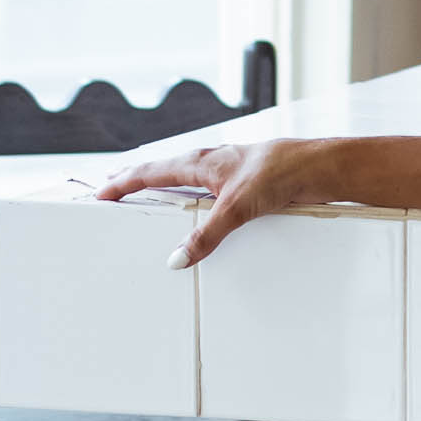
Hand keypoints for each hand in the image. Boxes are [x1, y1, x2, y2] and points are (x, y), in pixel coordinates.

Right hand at [93, 134, 328, 266]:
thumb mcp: (237, 208)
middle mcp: (211, 162)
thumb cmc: (280, 172)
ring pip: (186, 175)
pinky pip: (208, 185)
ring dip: (164, 183)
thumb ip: (207, 235)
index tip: (101, 194)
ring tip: (149, 192)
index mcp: (201, 162)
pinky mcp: (245, 180)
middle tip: (114, 187)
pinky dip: (192, 192)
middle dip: (137, 179)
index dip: (124, 184)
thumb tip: (177, 259)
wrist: (318, 165)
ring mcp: (228, 169)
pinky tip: (200, 201)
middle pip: (163, 169)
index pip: (150, 172)